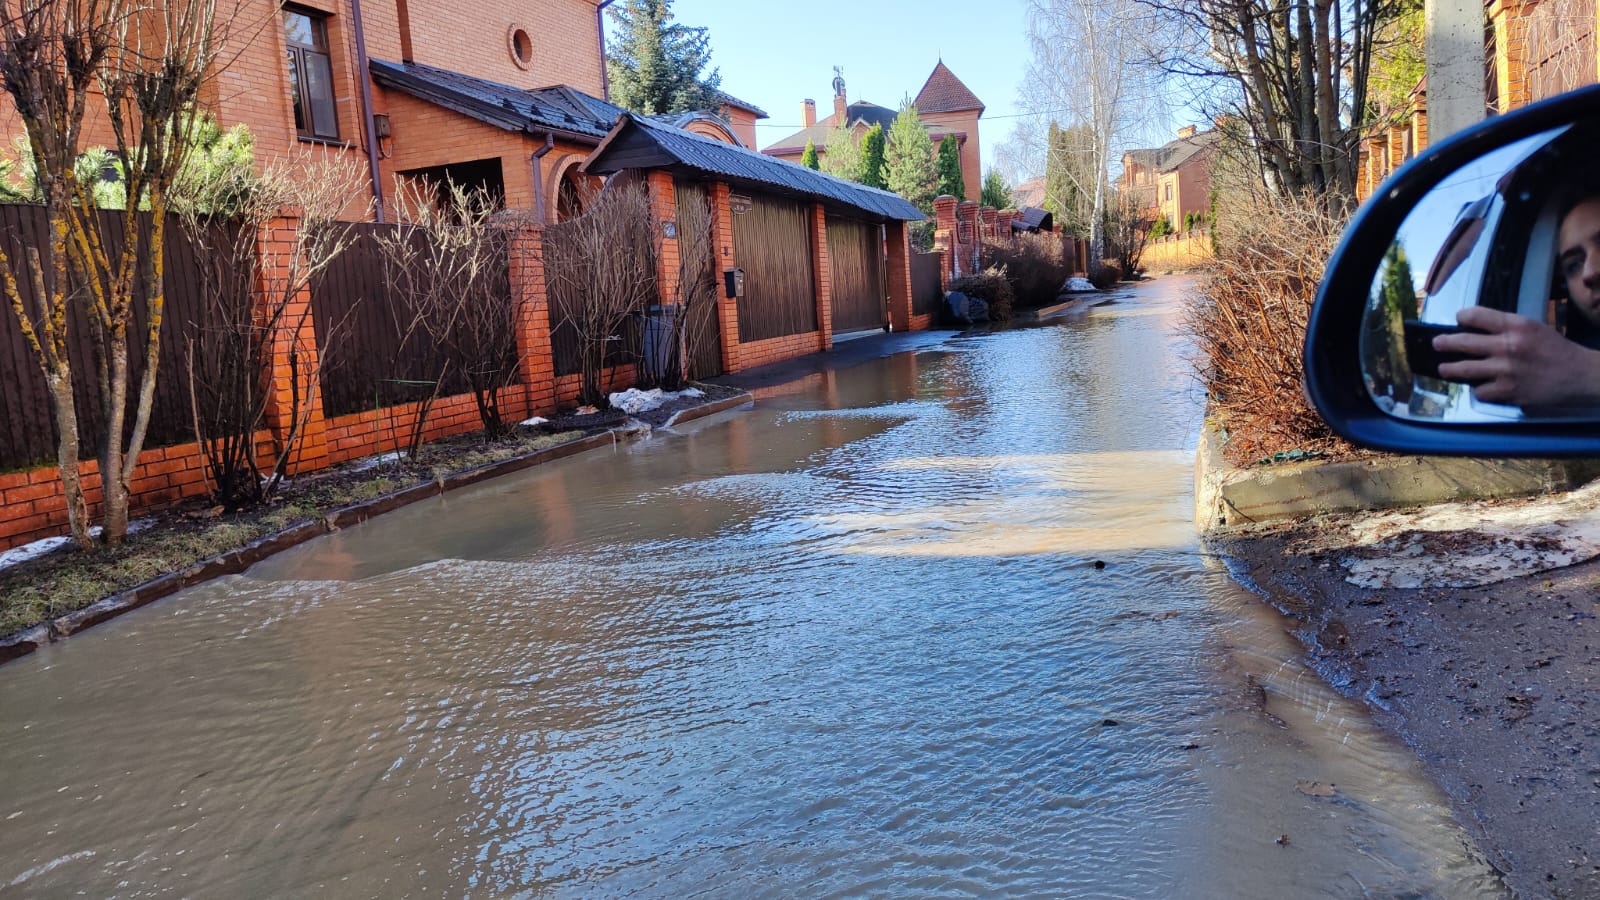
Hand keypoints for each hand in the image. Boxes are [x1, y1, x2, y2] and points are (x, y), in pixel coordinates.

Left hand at [1434, 306, 1599, 405]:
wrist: (1579, 375)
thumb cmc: (1555, 350)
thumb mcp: (1533, 328)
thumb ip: (1506, 328)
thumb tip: (1474, 329)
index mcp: (1516, 325)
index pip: (1476, 315)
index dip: (1462, 316)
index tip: (1457, 319)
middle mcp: (1508, 346)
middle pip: (1462, 342)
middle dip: (1444, 343)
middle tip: (1437, 344)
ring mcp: (1506, 370)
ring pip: (1464, 369)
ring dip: (1450, 369)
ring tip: (1444, 369)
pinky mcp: (1508, 391)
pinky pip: (1480, 391)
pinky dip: (1479, 390)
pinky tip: (1480, 387)